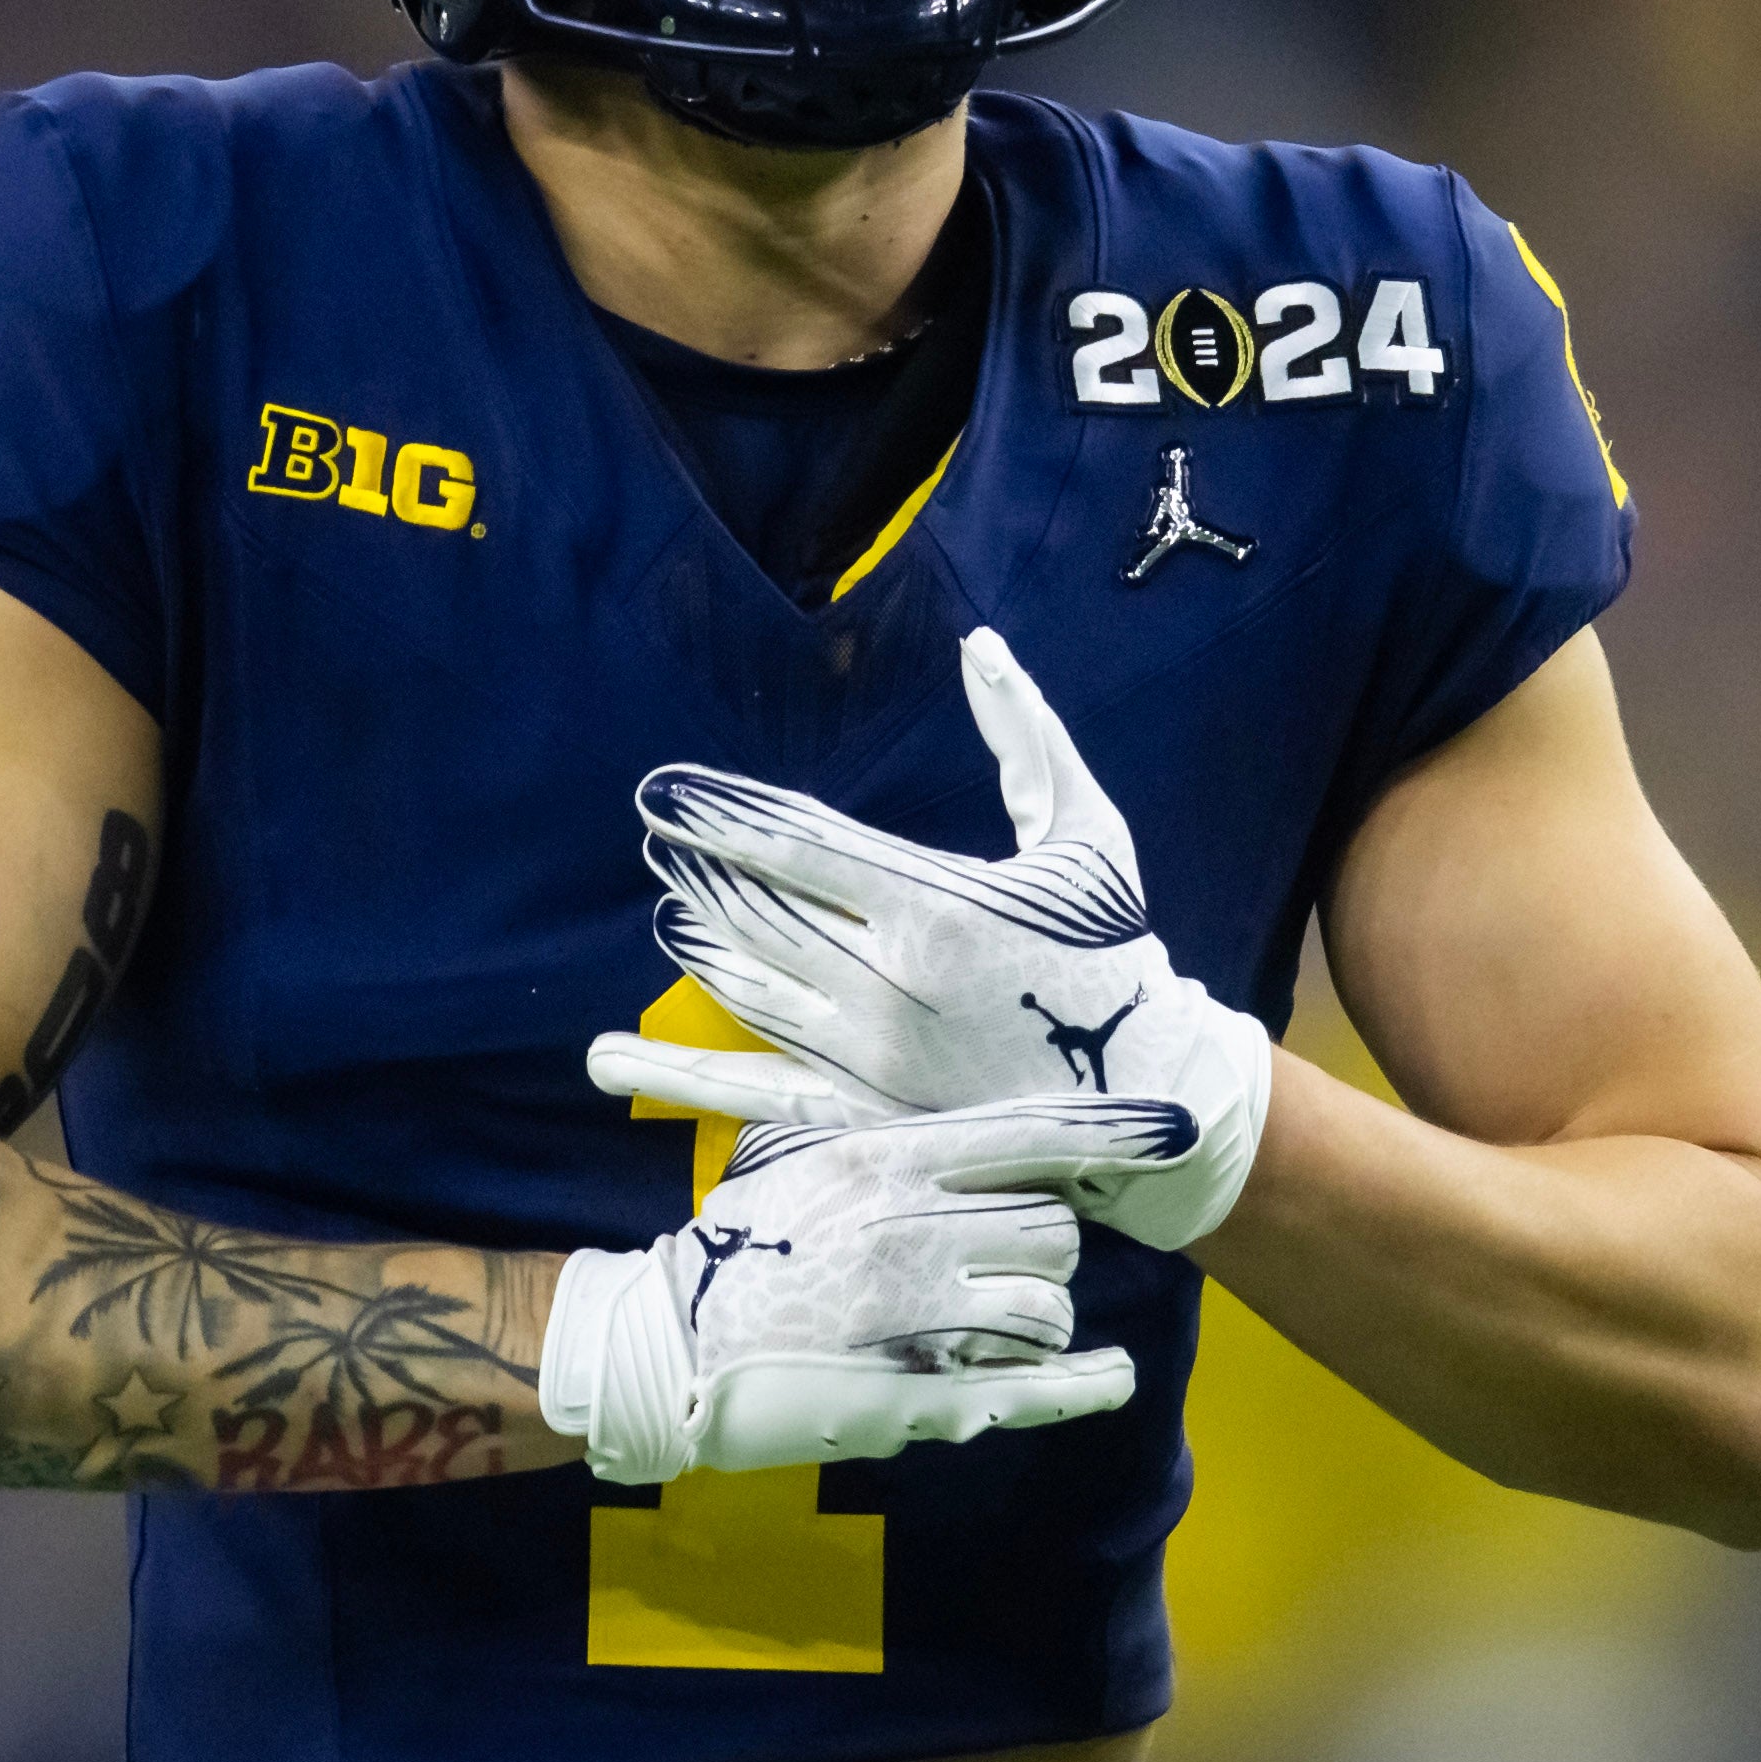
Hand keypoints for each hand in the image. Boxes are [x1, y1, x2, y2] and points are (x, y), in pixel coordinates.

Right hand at [537, 1098, 1176, 1482]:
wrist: (670, 1344)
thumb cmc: (746, 1239)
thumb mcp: (812, 1154)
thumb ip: (899, 1137)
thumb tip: (995, 1125)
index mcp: (887, 1160)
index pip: (1031, 1137)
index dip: (1113, 1136)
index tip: (1176, 1130)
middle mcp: (912, 1232)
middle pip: (1056, 1232)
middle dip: (1046, 1248)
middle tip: (1001, 1258)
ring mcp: (917, 1320)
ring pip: (1050, 1307)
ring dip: (1038, 1313)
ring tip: (990, 1317)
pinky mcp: (918, 1397)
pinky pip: (1035, 1386)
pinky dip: (1088, 1383)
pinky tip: (1112, 1375)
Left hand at [582, 629, 1277, 1252]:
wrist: (1152, 1094)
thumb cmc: (1118, 949)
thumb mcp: (1087, 830)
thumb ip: (1028, 735)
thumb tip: (983, 644)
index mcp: (938, 906)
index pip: (800, 848)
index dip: (722, 817)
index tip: (663, 792)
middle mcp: (890, 983)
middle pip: (761, 912)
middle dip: (703, 867)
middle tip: (658, 832)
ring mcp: (870, 1059)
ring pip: (750, 987)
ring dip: (700, 938)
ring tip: (669, 900)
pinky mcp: (865, 1117)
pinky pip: (750, 1091)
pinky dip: (675, 1074)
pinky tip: (608, 1059)